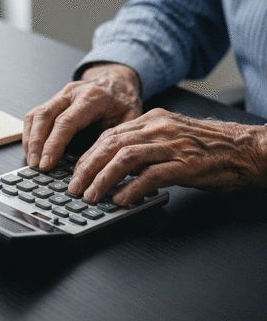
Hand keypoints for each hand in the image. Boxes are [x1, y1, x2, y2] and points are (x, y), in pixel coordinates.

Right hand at [23, 63, 141, 169]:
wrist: (117, 81)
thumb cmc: (123, 103)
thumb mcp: (130, 119)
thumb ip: (116, 139)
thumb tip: (102, 166)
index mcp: (93, 97)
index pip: (66, 122)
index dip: (54, 144)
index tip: (47, 164)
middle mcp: (72, 93)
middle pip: (45, 116)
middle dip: (36, 143)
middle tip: (35, 166)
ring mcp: (60, 95)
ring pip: (36, 114)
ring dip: (30, 139)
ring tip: (31, 162)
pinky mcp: (53, 101)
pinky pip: (34, 116)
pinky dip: (29, 133)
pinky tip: (32, 150)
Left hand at [68, 108, 266, 205]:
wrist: (242, 149)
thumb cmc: (204, 148)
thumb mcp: (167, 139)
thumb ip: (141, 147)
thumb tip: (114, 168)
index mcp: (150, 121)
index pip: (109, 136)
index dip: (89, 156)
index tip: (77, 173)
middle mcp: (157, 128)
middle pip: (111, 145)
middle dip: (88, 168)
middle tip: (76, 188)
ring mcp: (171, 145)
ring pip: (126, 158)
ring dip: (104, 179)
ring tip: (93, 196)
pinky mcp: (185, 163)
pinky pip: (152, 175)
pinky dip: (133, 188)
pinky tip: (122, 199)